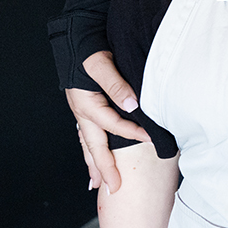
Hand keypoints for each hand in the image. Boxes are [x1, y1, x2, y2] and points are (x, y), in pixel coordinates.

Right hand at [68, 51, 149, 192]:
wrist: (76, 39)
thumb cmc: (88, 50)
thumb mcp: (101, 65)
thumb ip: (117, 85)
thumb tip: (133, 105)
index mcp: (87, 104)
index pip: (113, 125)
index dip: (132, 134)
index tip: (151, 139)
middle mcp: (83, 112)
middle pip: (94, 146)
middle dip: (103, 168)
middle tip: (113, 189)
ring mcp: (82, 112)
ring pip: (88, 143)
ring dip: (94, 163)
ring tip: (98, 183)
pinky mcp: (86, 108)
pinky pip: (89, 134)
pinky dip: (91, 149)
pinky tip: (94, 158)